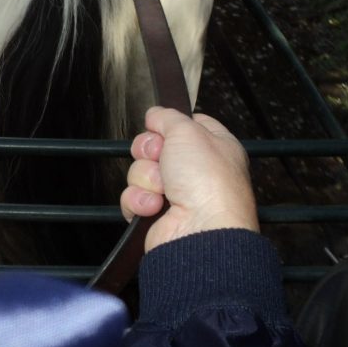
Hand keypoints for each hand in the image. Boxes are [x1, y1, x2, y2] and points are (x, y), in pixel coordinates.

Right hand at [120, 107, 258, 252]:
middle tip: (161, 157)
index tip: (161, 125)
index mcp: (214, 147)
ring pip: (141, 172)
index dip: (168, 124)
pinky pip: (133, 198)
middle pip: (155, 147)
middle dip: (150, 151)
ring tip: (163, 189)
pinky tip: (154, 206)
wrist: (201, 232)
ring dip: (146, 177)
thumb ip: (168, 116)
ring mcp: (176, 195)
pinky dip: (139, 201)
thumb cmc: (208, 183)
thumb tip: (155, 114)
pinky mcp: (156, 216)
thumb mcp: (188, 131)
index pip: (185, 126)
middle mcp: (196, 171)